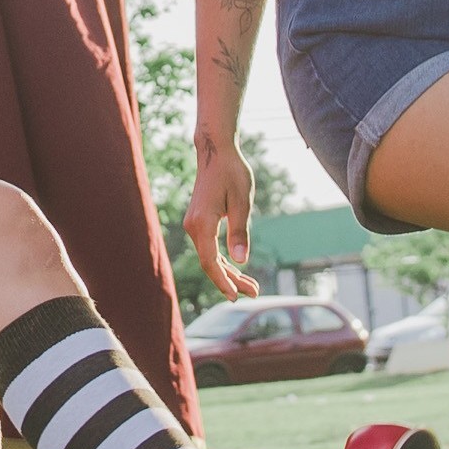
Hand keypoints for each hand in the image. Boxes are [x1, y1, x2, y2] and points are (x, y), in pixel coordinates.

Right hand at [184, 150, 259, 299]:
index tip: (235, 296)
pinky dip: (223, 260)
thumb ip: (240, 232)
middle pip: (210, 263)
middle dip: (231, 281)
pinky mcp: (199, 222)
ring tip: (252, 287)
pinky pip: (209, 248)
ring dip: (229, 273)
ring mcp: (194, 225)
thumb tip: (240, 260)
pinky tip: (238, 270)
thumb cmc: (232, 172)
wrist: (216, 152)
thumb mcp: (242, 202)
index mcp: (203, 223)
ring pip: (210, 257)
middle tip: (255, 293)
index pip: (210, 262)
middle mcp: (193, 227)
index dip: (223, 281)